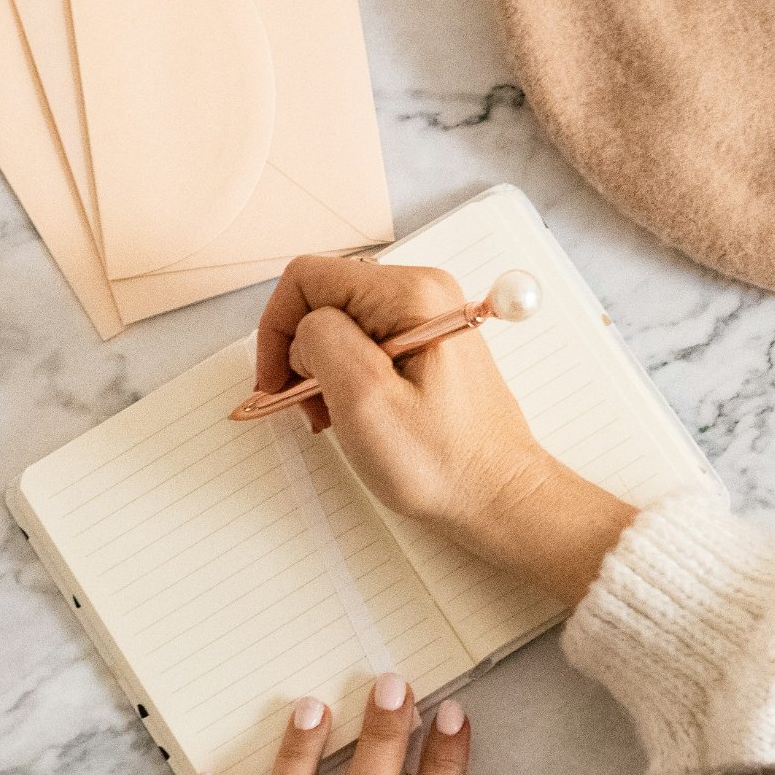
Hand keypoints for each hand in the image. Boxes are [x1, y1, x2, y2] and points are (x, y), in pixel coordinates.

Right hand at [256, 255, 635, 604]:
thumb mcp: (365, 401)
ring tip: (335, 418)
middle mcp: (422, 293)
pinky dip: (346, 378)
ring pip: (340, 325)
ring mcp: (426, 318)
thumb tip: (304, 328)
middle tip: (312, 408)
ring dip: (322, 371)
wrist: (498, 496)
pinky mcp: (426, 344)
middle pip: (323, 300)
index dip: (277, 329)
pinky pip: (364, 345)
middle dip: (302, 353)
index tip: (276, 383)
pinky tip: (356, 415)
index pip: (308, 278)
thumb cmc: (443, 463)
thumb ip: (321, 343)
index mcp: (411, 294)